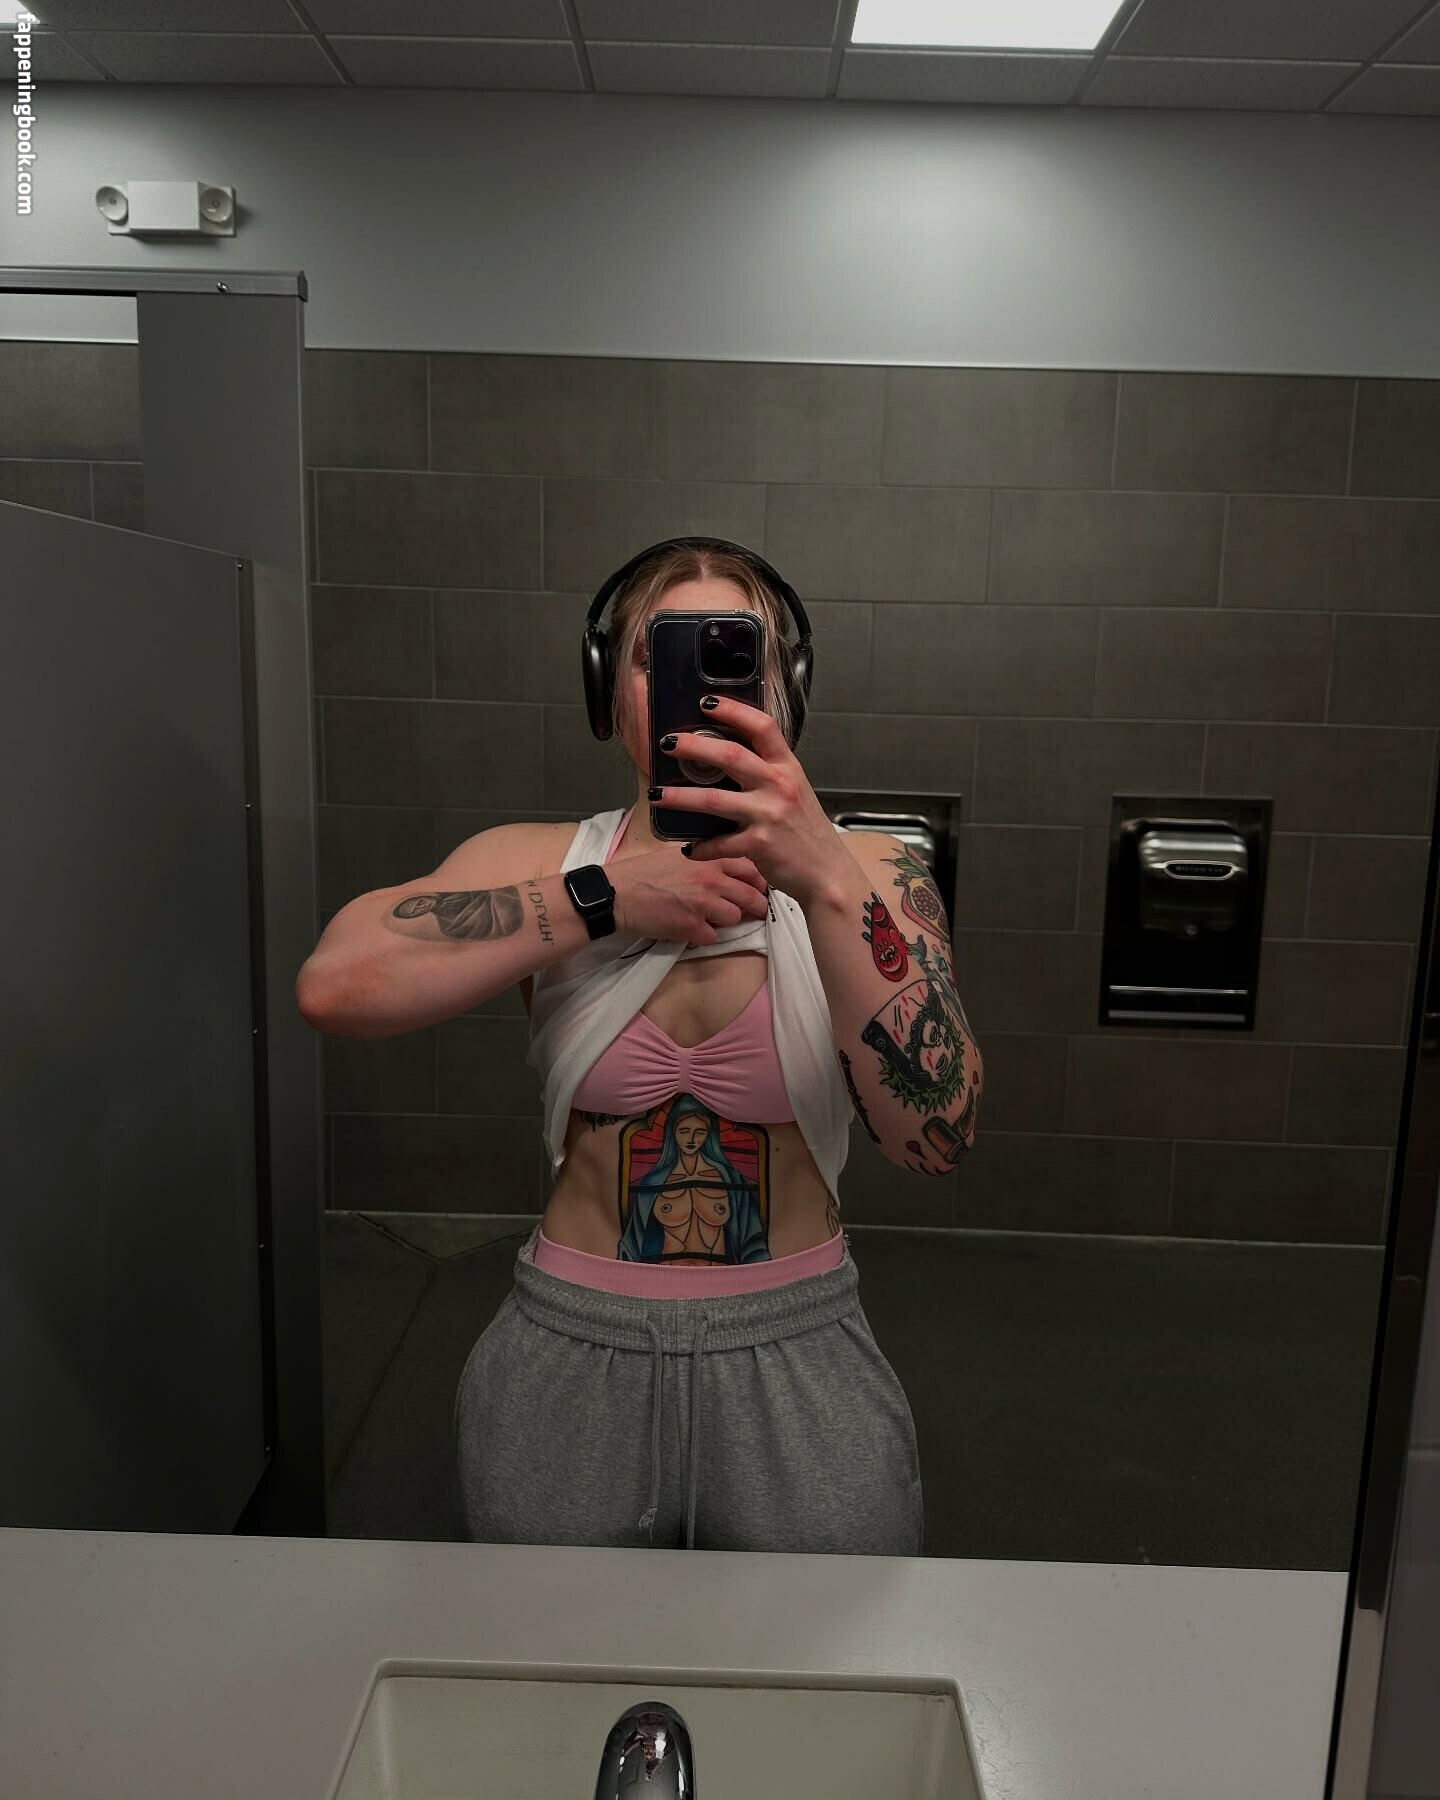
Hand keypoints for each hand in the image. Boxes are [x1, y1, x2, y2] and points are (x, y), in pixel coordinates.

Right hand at [609, 842, 769, 945]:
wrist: (616, 894)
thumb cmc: (641, 872)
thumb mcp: (675, 854)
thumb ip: (701, 859)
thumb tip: (718, 866)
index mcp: (707, 860)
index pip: (749, 868)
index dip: (759, 880)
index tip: (760, 887)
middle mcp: (710, 881)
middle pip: (751, 897)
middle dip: (757, 906)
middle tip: (757, 912)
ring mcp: (703, 906)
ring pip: (735, 918)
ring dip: (726, 921)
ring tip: (712, 919)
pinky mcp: (691, 928)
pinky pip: (713, 937)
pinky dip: (705, 936)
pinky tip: (693, 930)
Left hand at [652, 695, 854, 909]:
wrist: (827, 873)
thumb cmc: (806, 831)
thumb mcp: (794, 791)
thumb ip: (767, 772)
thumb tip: (727, 756)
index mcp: (788, 767)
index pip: (762, 726)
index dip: (733, 710)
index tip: (706, 702)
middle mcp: (779, 786)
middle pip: (731, 755)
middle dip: (694, 746)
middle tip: (667, 744)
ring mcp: (769, 815)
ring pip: (714, 800)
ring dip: (679, 797)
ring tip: (656, 794)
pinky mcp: (759, 845)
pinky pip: (719, 844)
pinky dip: (700, 847)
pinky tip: (689, 847)